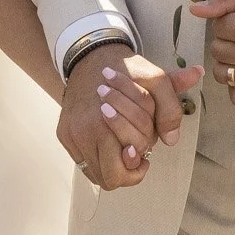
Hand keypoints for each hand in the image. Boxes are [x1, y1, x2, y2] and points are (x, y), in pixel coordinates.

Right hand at [57, 45, 202, 189]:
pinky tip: (109, 145)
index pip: (128, 162)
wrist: (91, 56)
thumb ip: (170, 109)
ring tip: (122, 149)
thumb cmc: (125, 71)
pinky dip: (98, 160)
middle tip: (134, 152)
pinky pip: (83, 164)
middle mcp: (85, 130)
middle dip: (127, 168)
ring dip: (112, 166)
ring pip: (96, 175)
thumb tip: (171, 140)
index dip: (140, 161)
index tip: (144, 150)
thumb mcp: (156, 80)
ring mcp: (72, 135)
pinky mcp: (63, 135)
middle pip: (111, 178)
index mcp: (107, 119)